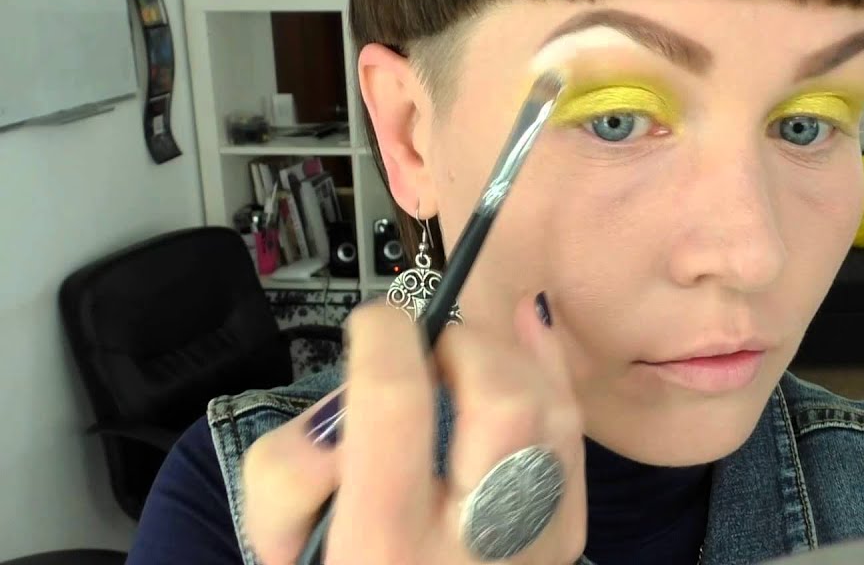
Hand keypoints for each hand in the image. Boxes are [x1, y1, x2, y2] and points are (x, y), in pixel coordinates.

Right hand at [242, 297, 586, 564]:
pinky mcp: (564, 537)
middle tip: (424, 347)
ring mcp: (533, 541)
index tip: (373, 323)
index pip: (397, 403)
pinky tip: (526, 330)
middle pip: (500, 401)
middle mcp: (473, 543)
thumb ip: (289, 473)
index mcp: (386, 546)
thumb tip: (342, 411)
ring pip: (549, 411)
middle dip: (461, 346)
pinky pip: (574, 434)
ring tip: (460, 353)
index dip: (384, 336)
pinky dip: (551, 372)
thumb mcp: (286, 545)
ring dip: (505, 358)